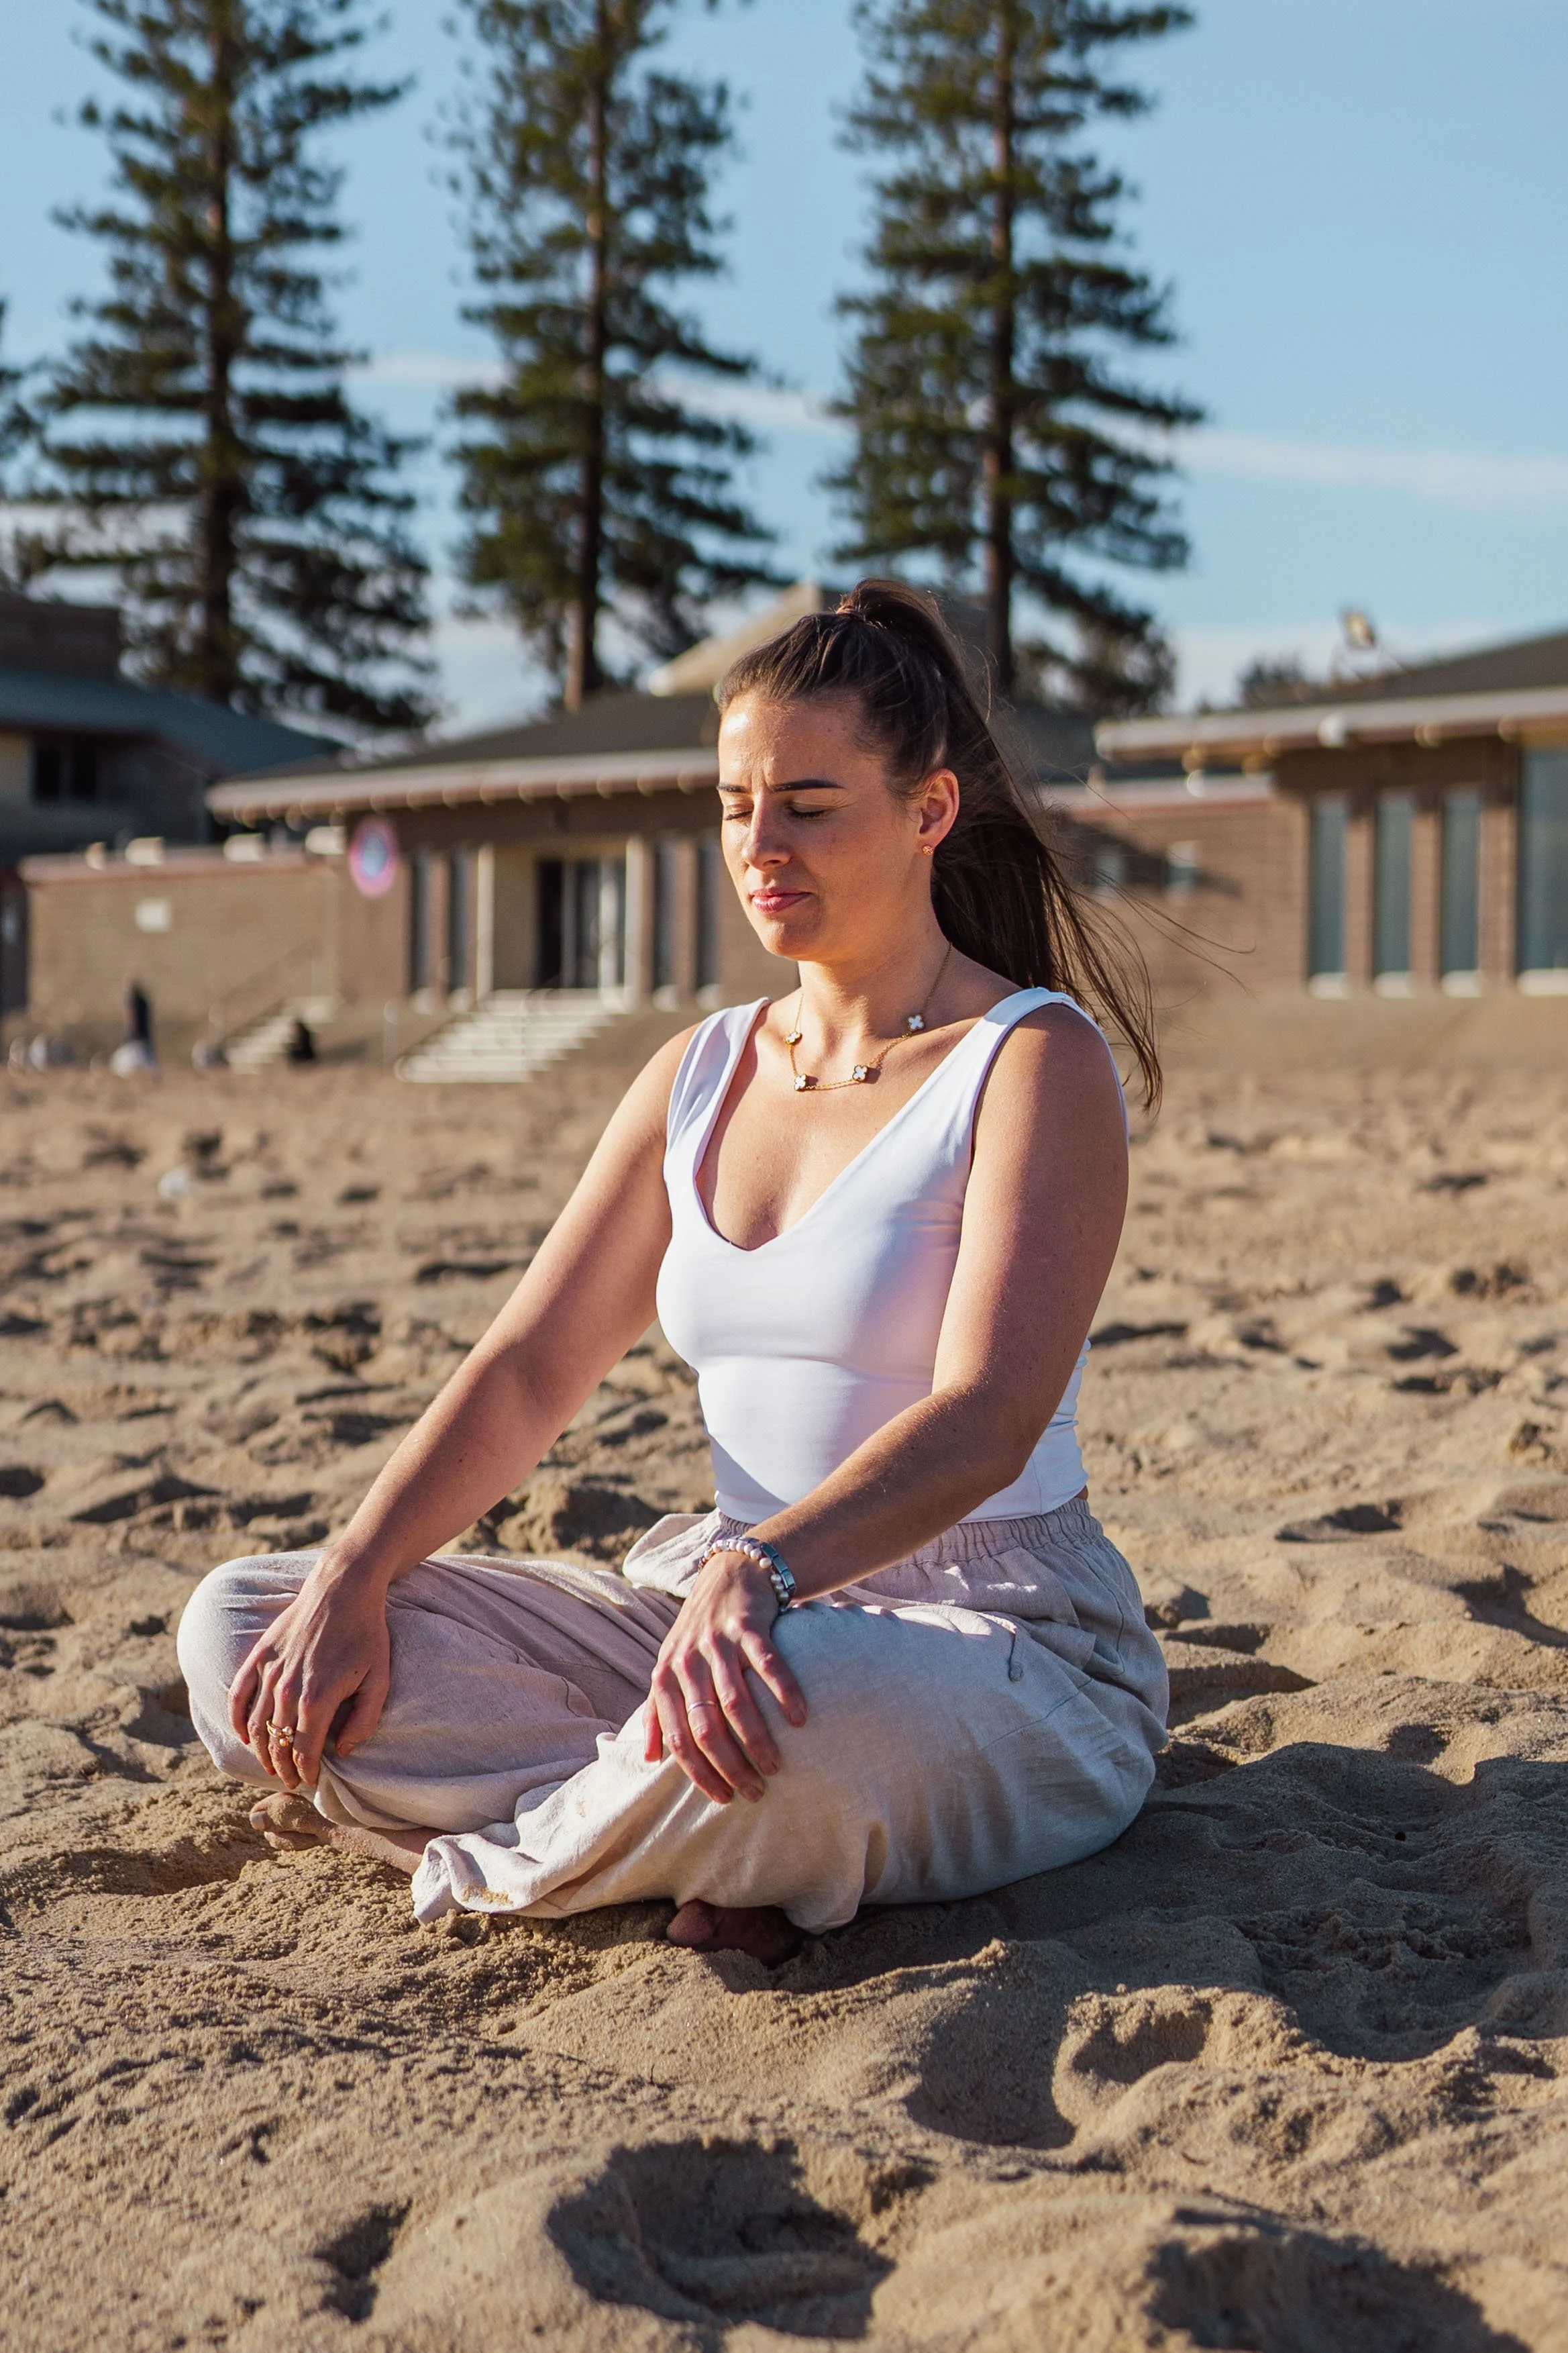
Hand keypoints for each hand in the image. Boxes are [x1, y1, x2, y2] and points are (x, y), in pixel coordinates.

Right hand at [227, 1552, 391, 1792]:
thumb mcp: (380, 1680)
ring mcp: (270, 1672)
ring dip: (260, 1751)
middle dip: (282, 1768)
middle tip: (291, 1780)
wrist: (343, 1589)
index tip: (310, 1781)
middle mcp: (287, 1690)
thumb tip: (343, 1750)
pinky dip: (237, 1719)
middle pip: (276, 1743)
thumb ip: (363, 1721)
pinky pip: (238, 1695)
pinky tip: (243, 1734)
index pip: (303, 1751)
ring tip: (270, 1764)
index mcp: (317, 1700)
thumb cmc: (366, 1635)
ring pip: (255, 1726)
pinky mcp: (259, 1656)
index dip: (306, 1771)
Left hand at [644, 1552, 806, 1802]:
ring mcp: (719, 1642)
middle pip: (706, 1727)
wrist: (728, 1574)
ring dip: (757, 1741)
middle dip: (731, 1766)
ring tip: (776, 1767)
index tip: (723, 1798)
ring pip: (736, 1703)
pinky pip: (769, 1664)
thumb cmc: (698, 1632)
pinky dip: (785, 1693)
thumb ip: (657, 1710)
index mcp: (665, 1676)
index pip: (678, 1738)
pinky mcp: (749, 1625)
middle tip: (754, 1791)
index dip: (699, 1773)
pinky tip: (800, 1719)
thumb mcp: (668, 1667)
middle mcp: (688, 1660)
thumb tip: (646, 1758)